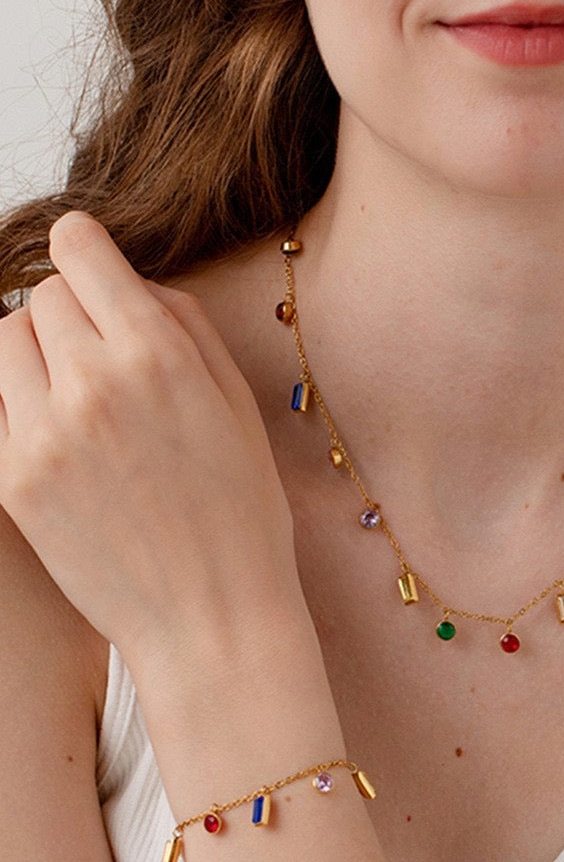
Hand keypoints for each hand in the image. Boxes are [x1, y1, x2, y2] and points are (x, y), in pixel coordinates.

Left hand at [0, 213, 300, 664]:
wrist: (211, 614)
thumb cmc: (242, 509)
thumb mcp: (239, 404)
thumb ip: (187, 326)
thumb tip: (135, 286)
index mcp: (159, 356)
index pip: (82, 252)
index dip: (86, 247)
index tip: (89, 256)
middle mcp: (92, 384)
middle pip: (43, 297)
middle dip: (72, 309)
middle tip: (103, 348)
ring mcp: (43, 434)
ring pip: (5, 341)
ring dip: (36, 349)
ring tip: (76, 388)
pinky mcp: (11, 480)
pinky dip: (22, 401)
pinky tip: (65, 434)